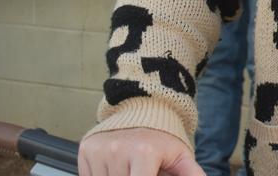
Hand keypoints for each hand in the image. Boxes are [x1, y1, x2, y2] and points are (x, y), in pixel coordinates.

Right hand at [79, 128, 202, 175]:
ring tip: (131, 168)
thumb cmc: (163, 137)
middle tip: (143, 168)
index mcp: (144, 153)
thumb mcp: (180, 156)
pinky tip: (116, 168)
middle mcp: (118, 150)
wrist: (142, 108)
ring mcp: (100, 150)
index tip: (150, 175)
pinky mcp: (86, 149)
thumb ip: (191, 174)